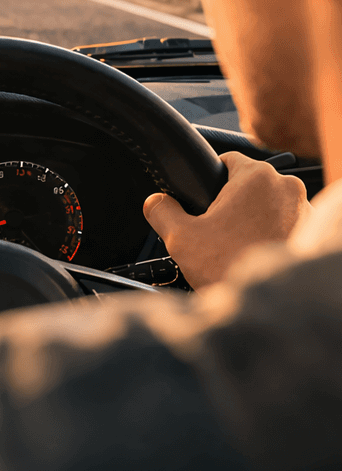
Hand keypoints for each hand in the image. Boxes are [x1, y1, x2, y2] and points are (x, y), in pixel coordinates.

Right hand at [143, 151, 310, 289]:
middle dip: (230, 205)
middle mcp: (287, 188)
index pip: (226, 160)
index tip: (201, 200)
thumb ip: (161, 211)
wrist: (270, 310)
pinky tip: (253, 255)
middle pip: (247, 185)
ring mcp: (305, 211)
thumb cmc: (232, 268)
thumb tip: (155, 202)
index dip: (206, 179)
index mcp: (256, 177)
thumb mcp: (180, 237)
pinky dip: (271, 235)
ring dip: (252, 221)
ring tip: (235, 248)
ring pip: (267, 206)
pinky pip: (285, 225)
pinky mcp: (314, 233)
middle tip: (214, 232)